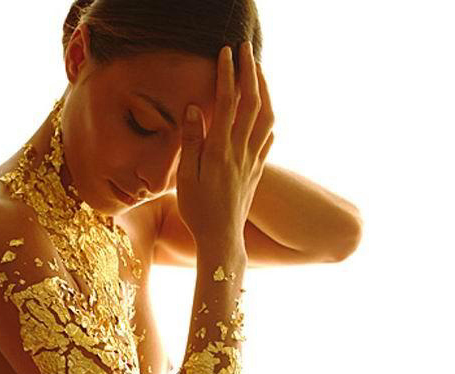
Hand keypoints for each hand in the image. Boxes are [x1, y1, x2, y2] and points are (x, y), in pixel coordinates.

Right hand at [176, 41, 274, 254]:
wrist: (223, 240)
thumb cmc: (199, 211)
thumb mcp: (186, 177)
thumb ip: (192, 142)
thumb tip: (195, 109)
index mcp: (221, 150)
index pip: (227, 103)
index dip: (228, 75)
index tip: (226, 53)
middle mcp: (242, 152)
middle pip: (253, 104)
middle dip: (251, 74)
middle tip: (246, 51)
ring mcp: (253, 162)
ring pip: (266, 119)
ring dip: (265, 92)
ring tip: (258, 74)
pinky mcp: (257, 171)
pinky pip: (268, 140)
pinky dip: (268, 121)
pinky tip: (265, 115)